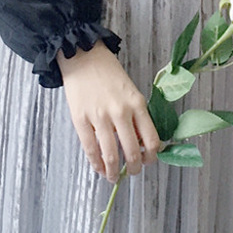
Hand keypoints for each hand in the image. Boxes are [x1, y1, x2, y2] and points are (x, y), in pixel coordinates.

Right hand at [58, 40, 160, 183]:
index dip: (152, 157)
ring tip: (113, 177)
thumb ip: (136, 116)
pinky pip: (90, 149)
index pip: (152, 140)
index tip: (148, 161)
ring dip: (113, 172)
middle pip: (133, 151)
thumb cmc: (108, 72)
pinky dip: (95, 163)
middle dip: (134, 168)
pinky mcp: (80, 119)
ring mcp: (99, 117)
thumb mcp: (130, 91)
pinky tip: (98, 168)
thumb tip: (140, 144)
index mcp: (137, 104)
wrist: (83, 56)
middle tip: (131, 173)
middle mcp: (121, 112)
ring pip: (111, 155)